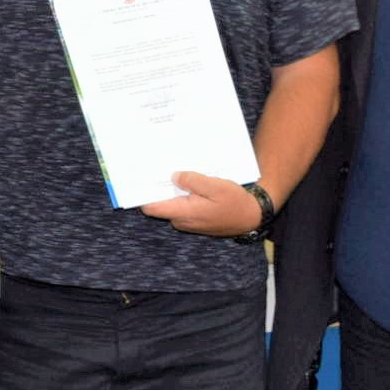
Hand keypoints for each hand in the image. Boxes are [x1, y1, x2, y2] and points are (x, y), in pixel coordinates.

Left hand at [141, 171, 263, 237]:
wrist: (250, 217)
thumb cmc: (234, 202)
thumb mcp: (215, 186)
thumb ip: (193, 181)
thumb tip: (174, 176)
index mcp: (183, 212)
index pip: (152, 207)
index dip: (143, 193)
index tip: (139, 178)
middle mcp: (181, 220)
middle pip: (160, 204)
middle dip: (159, 187)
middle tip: (159, 167)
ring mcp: (187, 222)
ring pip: (172, 204)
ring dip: (173, 190)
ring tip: (176, 171)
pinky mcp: (194, 220)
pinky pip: (182, 206)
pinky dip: (183, 195)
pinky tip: (190, 183)